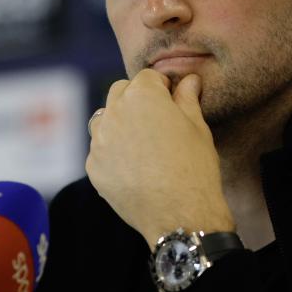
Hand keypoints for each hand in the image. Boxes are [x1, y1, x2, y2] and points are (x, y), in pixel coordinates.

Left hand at [85, 70, 234, 247]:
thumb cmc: (195, 167)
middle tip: (157, 120)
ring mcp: (99, 141)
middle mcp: (114, 112)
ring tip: (141, 142)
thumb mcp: (197, 127)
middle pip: (121, 92)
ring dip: (119, 122)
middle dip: (137, 99)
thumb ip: (187, 98)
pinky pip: (100, 150)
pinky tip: (133, 168)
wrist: (179, 214)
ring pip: (104, 119)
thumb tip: (189, 79)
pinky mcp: (93, 167)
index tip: (172, 101)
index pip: (148, 77)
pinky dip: (113, 152)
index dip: (163, 87)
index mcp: (142, 95)